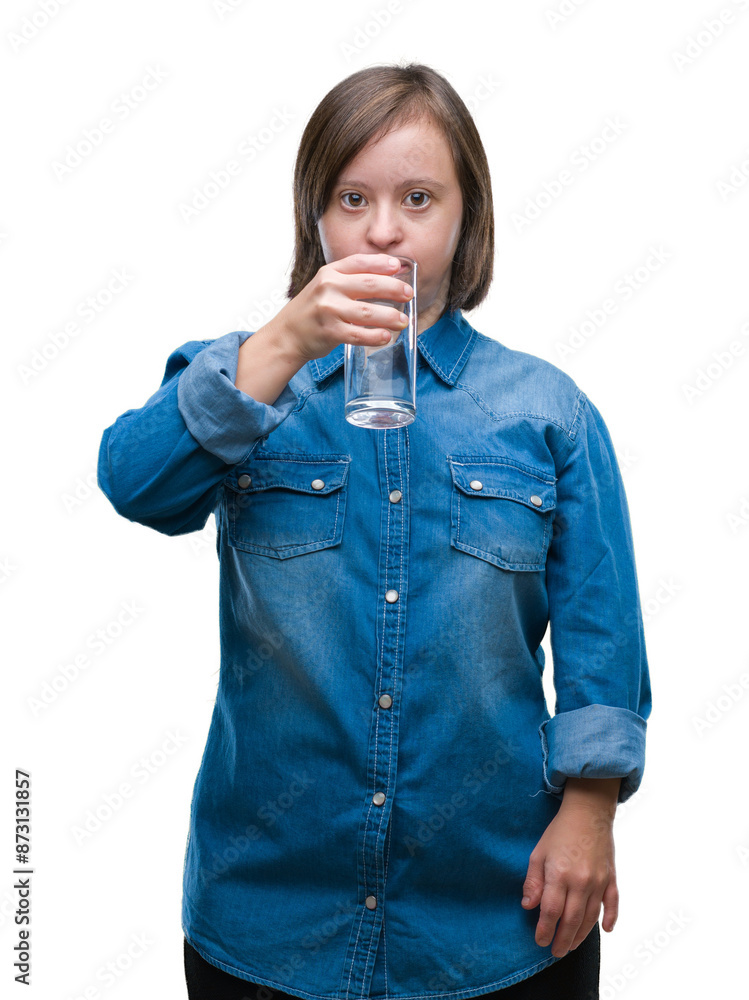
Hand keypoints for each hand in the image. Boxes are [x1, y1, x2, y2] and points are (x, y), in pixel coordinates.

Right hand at [268, 253, 413, 363]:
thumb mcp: (326, 286)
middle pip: (369, 284)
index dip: (382, 263)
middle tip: (409, 294)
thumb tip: (388, 276)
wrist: (287, 334)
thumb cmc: (313, 310)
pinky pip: (358, 335)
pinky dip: (374, 337)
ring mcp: (328, 310)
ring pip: (367, 312)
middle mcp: (328, 288)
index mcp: (329, 272)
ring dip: (390, 316)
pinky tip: (386, 337)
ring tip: (403, 321)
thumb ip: (350, 280)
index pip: (359, 262)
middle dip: (394, 288)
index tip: (399, 267)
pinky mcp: (330, 332)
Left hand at [521, 788, 618, 957]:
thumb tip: (528, 906)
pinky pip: (613, 903)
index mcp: (559, 874)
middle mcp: (581, 881)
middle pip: (572, 920)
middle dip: (562, 940)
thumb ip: (533, 881)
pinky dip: (611, 918)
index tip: (540, 940)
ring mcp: (599, 881)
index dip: (545, 929)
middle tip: (555, 952)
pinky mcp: (611, 878)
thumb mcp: (538, 852)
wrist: (588, 812)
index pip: (551, 911)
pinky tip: (605, 930)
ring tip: (571, 945)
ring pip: (591, 917)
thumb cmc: (559, 832)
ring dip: (581, 935)